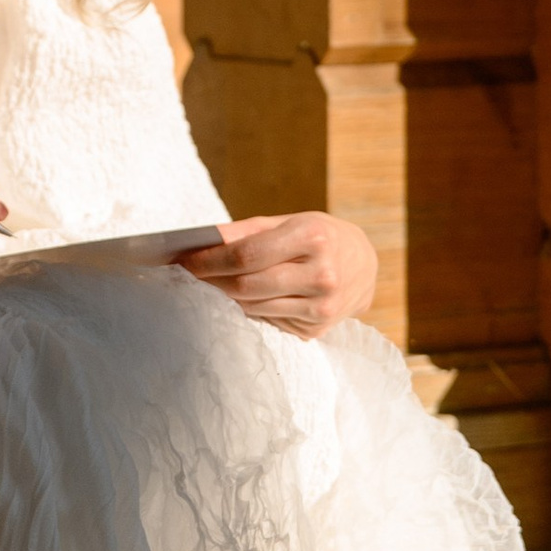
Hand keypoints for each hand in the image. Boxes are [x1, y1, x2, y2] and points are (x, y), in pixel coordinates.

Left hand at [176, 211, 377, 338]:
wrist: (366, 266)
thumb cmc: (320, 237)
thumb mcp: (290, 221)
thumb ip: (246, 231)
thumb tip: (202, 241)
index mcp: (313, 237)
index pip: (247, 254)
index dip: (210, 260)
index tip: (183, 260)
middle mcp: (321, 274)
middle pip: (247, 285)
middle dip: (210, 281)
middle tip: (187, 276)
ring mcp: (321, 306)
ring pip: (254, 307)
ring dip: (224, 297)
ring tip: (207, 286)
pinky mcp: (317, 329)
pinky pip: (268, 320)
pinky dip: (248, 309)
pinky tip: (240, 299)